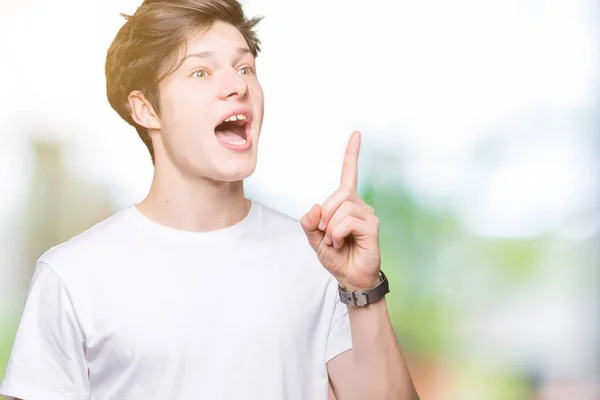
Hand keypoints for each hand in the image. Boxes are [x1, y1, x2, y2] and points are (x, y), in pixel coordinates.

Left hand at [301, 131, 380, 291]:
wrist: (349, 277)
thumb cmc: (336, 256)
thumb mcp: (314, 239)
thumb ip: (309, 223)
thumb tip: (314, 208)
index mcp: (346, 203)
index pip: (350, 174)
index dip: (351, 154)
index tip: (356, 134)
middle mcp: (360, 205)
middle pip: (339, 193)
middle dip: (325, 214)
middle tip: (325, 233)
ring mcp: (368, 215)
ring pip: (342, 207)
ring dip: (330, 228)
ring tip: (335, 241)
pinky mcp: (372, 227)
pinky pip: (347, 221)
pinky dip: (336, 233)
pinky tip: (340, 243)